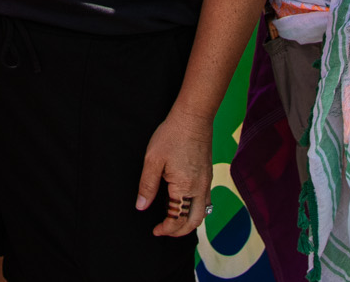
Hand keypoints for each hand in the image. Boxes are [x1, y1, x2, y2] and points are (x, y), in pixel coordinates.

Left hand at [135, 106, 212, 237]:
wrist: (193, 117)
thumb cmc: (172, 135)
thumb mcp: (152, 160)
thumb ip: (147, 186)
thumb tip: (141, 206)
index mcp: (185, 187)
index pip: (177, 219)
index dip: (166, 229)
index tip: (155, 230)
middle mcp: (200, 188)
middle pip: (194, 222)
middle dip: (179, 231)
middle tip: (164, 230)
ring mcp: (206, 182)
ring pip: (202, 213)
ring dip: (188, 222)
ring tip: (173, 221)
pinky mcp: (208, 175)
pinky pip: (205, 201)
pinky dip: (195, 210)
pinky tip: (184, 205)